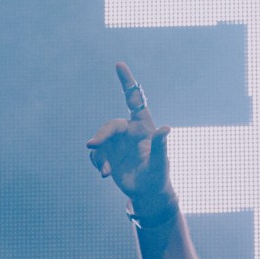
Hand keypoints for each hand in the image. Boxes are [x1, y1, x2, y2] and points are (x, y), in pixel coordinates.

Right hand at [86, 63, 172, 208]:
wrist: (147, 193)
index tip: (119, 65)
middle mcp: (128, 132)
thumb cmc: (158, 177)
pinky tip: (105, 174)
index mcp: (143, 128)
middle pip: (110, 126)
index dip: (127, 83)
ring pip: (100, 141)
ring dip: (100, 155)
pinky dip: (98, 163)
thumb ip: (160, 146)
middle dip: (101, 135)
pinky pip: (96, 154)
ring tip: (106, 172)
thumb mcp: (160, 164)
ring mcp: (116, 143)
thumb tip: (166, 129)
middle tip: (92, 145)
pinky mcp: (108, 155)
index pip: (134, 101)